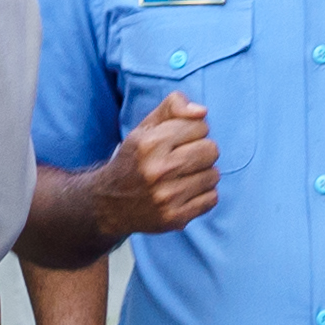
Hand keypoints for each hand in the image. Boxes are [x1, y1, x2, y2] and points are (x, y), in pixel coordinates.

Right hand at [86, 89, 221, 239]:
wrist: (111, 203)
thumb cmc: (134, 159)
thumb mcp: (145, 127)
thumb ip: (173, 106)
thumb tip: (202, 112)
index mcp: (150, 143)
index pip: (200, 125)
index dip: (192, 131)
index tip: (179, 140)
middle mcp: (158, 170)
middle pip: (211, 150)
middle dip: (201, 151)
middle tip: (185, 158)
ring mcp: (167, 197)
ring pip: (214, 175)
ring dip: (203, 174)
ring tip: (184, 176)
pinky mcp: (175, 218)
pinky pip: (212, 198)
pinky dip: (203, 194)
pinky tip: (186, 192)